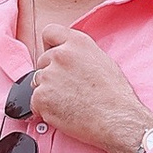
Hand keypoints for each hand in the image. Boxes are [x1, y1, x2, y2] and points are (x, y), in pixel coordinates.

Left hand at [26, 30, 152, 152]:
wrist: (118, 120)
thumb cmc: (115, 95)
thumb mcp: (102, 61)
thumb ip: (79, 54)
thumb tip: (66, 58)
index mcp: (77, 43)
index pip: (49, 32)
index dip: (50, 46)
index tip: (55, 58)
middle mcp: (60, 55)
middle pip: (42, 62)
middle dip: (51, 75)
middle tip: (69, 89)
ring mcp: (48, 76)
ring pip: (38, 82)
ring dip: (48, 92)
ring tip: (70, 102)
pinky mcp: (41, 97)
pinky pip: (35, 102)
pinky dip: (44, 110)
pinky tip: (63, 113)